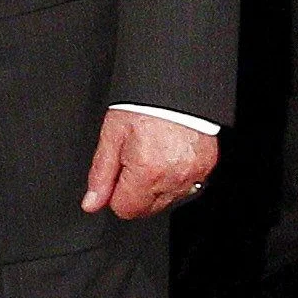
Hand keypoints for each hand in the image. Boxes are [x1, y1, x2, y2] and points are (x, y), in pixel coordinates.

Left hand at [81, 109, 218, 219]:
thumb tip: (91, 203)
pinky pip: (186, 187)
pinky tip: (167, 156)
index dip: (115, 194)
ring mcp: (193, 175)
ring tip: (152, 155)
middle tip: (133, 160)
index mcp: (146, 171)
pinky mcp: (205, 168)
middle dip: (134, 191)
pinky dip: (174, 177)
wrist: (177, 88)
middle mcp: (172, 178)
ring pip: (166, 200)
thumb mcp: (112, 136)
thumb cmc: (143, 107)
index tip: (116, 175)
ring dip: (156, 186)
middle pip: (146, 209)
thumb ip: (101, 174)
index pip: (125, 209)